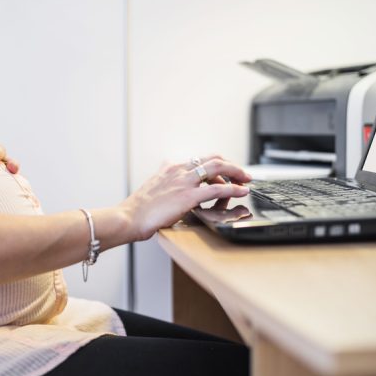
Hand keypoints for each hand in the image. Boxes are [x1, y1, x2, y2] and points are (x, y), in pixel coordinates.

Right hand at [119, 155, 251, 240]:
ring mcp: (184, 182)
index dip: (217, 165)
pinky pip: (217, 190)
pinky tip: (242, 191)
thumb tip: (173, 184)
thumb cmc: (140, 209)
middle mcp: (179, 170)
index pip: (200, 159)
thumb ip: (166, 182)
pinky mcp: (188, 196)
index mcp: (171, 167)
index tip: (225, 174)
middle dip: (231, 165)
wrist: (129, 217)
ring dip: (236, 172)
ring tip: (246, 180)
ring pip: (218, 168)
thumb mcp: (154, 187)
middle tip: (242, 173)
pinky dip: (233, 189)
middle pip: (213, 159)